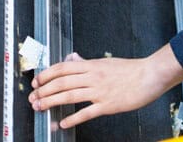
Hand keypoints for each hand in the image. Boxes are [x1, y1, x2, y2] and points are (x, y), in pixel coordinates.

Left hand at [28, 44, 182, 128]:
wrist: (150, 75)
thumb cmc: (130, 69)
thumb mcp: (105, 62)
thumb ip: (87, 63)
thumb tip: (71, 58)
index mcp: (91, 65)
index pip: (62, 68)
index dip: (46, 75)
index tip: (36, 82)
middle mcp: (92, 76)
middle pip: (61, 82)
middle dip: (43, 91)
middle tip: (32, 98)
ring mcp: (99, 91)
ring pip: (69, 96)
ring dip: (51, 102)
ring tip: (40, 108)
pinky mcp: (107, 105)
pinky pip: (86, 112)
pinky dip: (72, 118)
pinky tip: (63, 123)